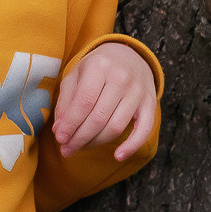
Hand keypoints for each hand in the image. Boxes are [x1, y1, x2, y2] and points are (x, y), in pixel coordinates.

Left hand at [53, 42, 157, 160]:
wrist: (129, 55)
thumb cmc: (97, 68)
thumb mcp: (77, 75)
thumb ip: (66, 100)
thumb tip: (59, 129)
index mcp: (99, 66)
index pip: (84, 102)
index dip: (70, 123)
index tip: (60, 138)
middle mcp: (121, 78)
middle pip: (99, 117)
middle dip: (80, 137)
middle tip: (66, 150)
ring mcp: (138, 92)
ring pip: (116, 126)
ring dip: (96, 143)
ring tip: (80, 148)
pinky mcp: (151, 103)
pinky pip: (144, 130)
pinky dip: (132, 146)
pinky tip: (117, 156)